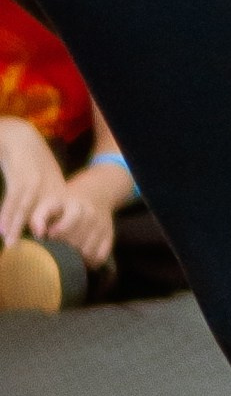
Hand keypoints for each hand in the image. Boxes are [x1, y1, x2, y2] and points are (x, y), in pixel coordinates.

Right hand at [0, 117, 65, 249]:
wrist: (20, 139)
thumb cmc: (31, 166)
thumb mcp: (45, 185)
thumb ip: (44, 207)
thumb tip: (38, 232)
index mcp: (59, 194)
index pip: (60, 220)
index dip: (54, 236)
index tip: (50, 253)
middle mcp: (51, 190)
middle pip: (45, 219)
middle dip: (37, 236)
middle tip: (30, 256)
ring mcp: (37, 184)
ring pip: (26, 211)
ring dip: (16, 228)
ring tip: (11, 245)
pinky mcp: (22, 178)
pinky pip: (13, 200)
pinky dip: (7, 214)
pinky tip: (2, 228)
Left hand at [31, 174, 118, 269]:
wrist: (94, 196)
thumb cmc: (63, 206)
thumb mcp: (49, 204)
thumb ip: (39, 217)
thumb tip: (39, 234)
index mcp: (75, 205)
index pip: (72, 219)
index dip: (59, 231)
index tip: (50, 236)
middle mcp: (92, 214)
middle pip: (77, 241)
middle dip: (63, 247)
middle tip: (56, 247)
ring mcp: (102, 226)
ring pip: (88, 252)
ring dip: (76, 257)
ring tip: (67, 253)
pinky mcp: (109, 236)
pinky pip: (100, 256)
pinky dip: (90, 261)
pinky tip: (81, 257)